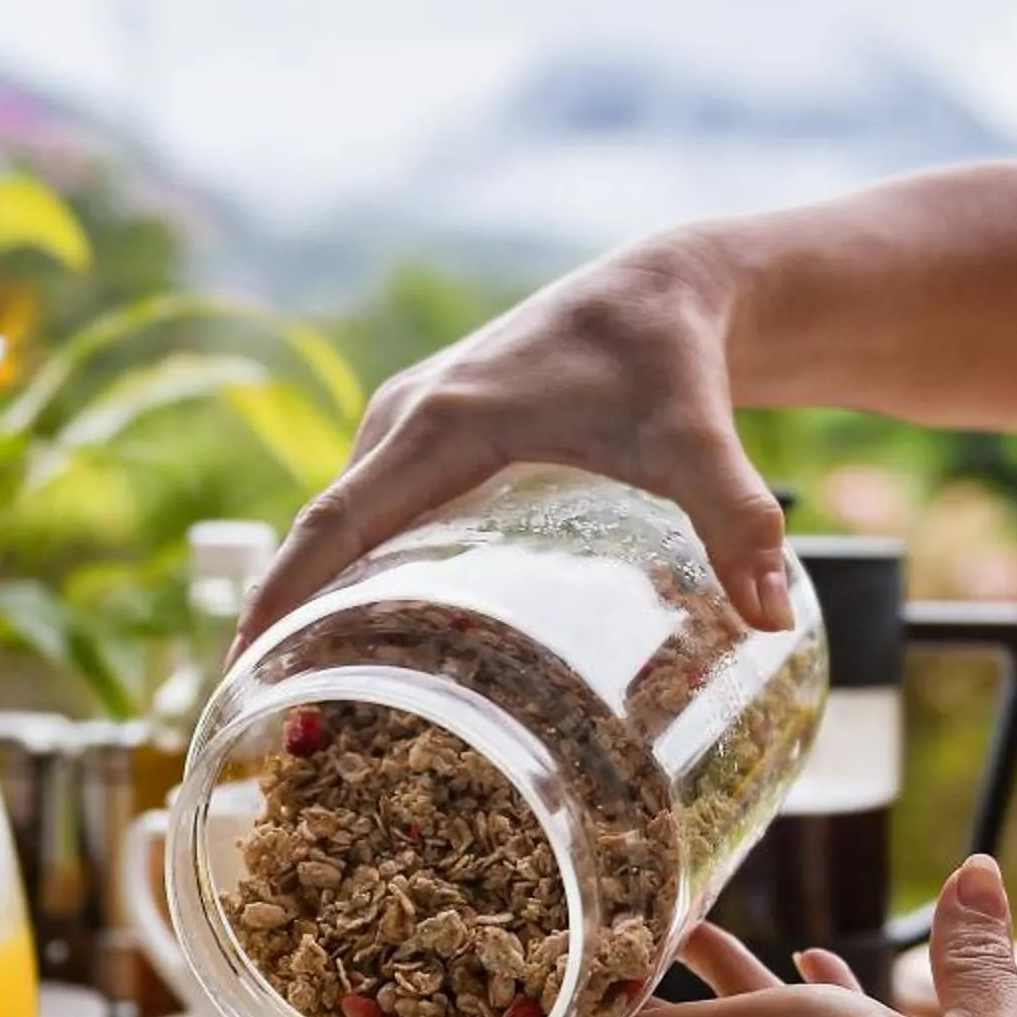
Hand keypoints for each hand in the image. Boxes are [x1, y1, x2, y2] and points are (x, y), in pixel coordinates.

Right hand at [235, 230, 791, 646]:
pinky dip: (348, 566)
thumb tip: (775, 617)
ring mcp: (408, 421)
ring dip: (313, 596)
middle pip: (323, 533)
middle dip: (286, 622)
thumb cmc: (670, 361)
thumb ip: (734, 520)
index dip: (280, 600)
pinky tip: (356, 631)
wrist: (665, 289)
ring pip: (340, 521)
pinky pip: (364, 506)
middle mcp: (404, 420)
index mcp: (439, 426)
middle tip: (278, 727)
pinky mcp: (426, 429)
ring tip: (305, 697)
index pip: (332, 524)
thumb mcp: (696, 441)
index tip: (241, 673)